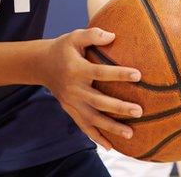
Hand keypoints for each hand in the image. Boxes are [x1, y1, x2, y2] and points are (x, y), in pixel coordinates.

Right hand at [40, 28, 142, 149]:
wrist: (41, 65)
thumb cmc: (63, 48)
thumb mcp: (74, 36)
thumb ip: (93, 34)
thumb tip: (113, 36)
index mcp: (76, 69)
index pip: (100, 73)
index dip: (119, 74)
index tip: (138, 75)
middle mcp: (74, 89)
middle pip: (98, 101)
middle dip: (119, 108)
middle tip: (139, 111)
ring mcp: (71, 102)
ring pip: (92, 119)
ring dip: (111, 128)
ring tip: (131, 134)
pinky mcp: (70, 110)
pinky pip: (83, 126)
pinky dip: (96, 137)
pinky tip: (110, 146)